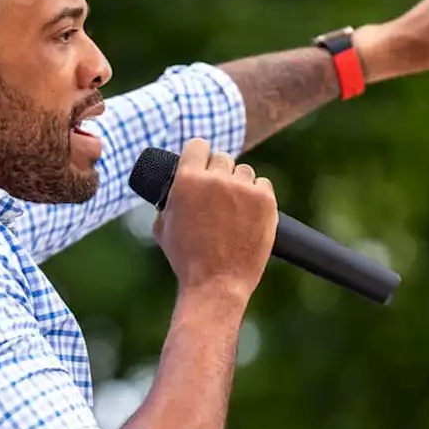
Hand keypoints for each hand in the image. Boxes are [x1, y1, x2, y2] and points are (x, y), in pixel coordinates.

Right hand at [152, 138, 277, 301]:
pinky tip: (248, 212)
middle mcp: (216, 179)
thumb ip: (168, 200)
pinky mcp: (265, 201)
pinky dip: (257, 195)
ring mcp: (243, 189)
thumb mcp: (163, 226)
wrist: (216, 283)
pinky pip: (263, 184)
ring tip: (233, 207)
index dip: (198, 156)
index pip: (198, 145)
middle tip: (216, 194)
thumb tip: (173, 190)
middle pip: (222, 157)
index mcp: (187, 179)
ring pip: (243, 171)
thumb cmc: (186, 258)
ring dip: (238, 183)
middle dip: (218, 172)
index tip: (201, 165)